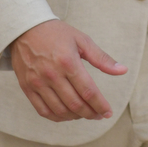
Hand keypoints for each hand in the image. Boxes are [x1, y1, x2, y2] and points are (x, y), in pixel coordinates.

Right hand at [10, 19, 126, 121]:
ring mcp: (37, 83)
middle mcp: (52, 75)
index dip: (100, 105)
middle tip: (99, 115)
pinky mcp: (27, 87)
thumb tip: (122, 70)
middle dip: (90, 113)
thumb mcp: (82, 40)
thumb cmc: (57, 33)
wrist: (25, 29)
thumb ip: (102, 58)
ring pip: (59, 110)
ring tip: (85, 114)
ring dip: (75, 117)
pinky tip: (67, 116)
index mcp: (68, 62)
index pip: (88, 91)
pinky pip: (42, 110)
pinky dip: (56, 117)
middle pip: (75, 103)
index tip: (108, 112)